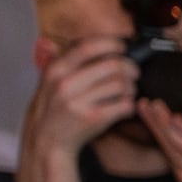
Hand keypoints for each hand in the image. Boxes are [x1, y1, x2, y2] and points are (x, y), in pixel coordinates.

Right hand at [24, 36, 138, 157]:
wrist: (48, 140)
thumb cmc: (53, 108)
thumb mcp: (49, 80)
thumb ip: (63, 60)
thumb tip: (80, 42)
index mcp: (56, 70)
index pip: (87, 48)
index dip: (110, 44)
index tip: (122, 46)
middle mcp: (66, 84)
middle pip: (111, 65)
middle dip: (129, 67)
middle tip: (134, 72)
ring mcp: (79, 102)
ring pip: (121, 85)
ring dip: (131, 87)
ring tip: (128, 90)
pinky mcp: (93, 119)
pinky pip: (124, 105)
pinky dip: (130, 104)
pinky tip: (125, 106)